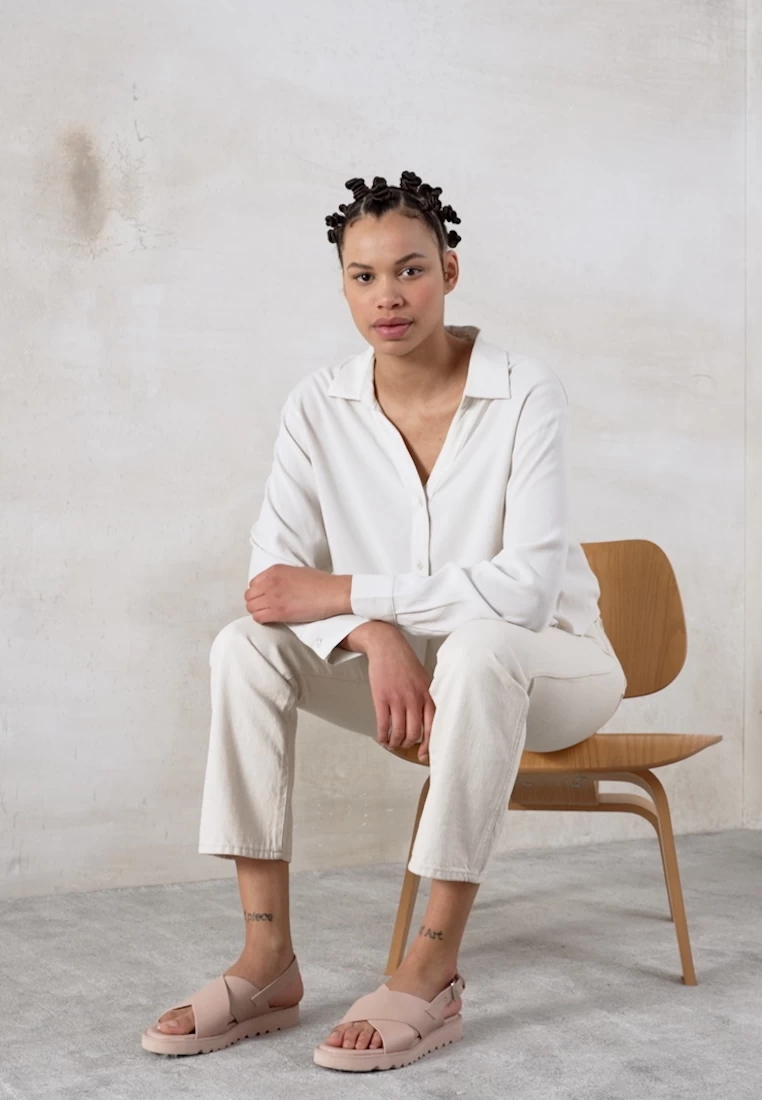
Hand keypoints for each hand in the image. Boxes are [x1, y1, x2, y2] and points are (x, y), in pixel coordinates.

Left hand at [245, 565, 349, 623]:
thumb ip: (281, 577)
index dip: (258, 592)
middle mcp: (270, 582)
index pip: (253, 583)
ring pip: (251, 607)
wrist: (332, 592)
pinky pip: (258, 617)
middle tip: (265, 607)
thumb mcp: (297, 571)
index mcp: (275, 570)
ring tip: (268, 614)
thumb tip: (276, 585)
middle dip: (255, 602)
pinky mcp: (278, 612)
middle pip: (249, 596)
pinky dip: (262, 620)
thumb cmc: (320, 582)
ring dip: (258, 611)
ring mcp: (273, 597)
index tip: (264, 597)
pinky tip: (270, 620)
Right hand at [363, 629, 435, 763]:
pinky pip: (383, 725)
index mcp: (428, 696)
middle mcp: (415, 699)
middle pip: (415, 734)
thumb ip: (428, 701)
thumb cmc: (406, 664)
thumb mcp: (425, 681)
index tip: (423, 755)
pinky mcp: (381, 698)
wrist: (388, 647)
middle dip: (408, 744)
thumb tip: (429, 725)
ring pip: (399, 732)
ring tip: (392, 742)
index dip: (429, 746)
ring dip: (395, 742)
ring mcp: (398, 699)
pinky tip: (381, 738)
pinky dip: (382, 736)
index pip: (434, 727)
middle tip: (404, 745)